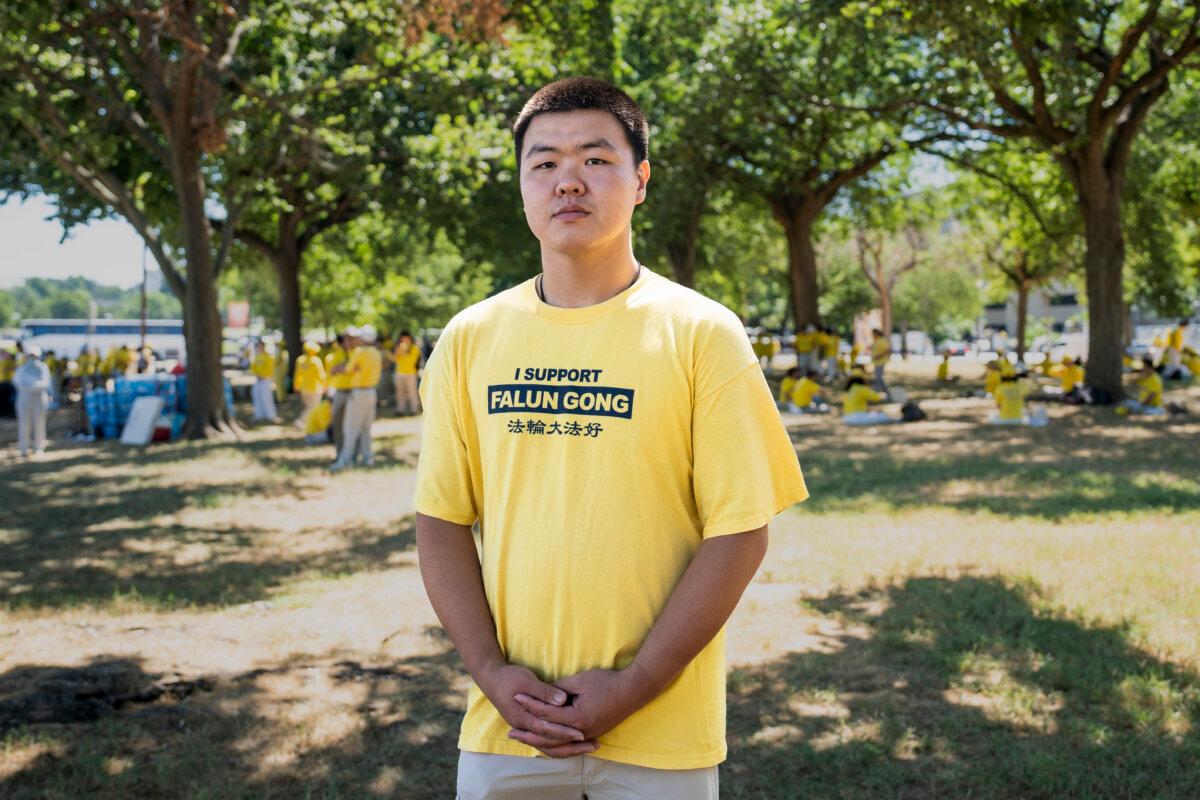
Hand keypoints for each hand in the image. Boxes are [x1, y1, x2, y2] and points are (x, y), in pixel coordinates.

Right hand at [478, 662, 597, 757]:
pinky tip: (571, 742)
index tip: (582, 733)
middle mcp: (524, 727)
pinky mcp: (528, 724)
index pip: (548, 730)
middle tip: (592, 744)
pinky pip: (545, 740)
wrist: (492, 679)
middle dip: (571, 745)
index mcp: (523, 718)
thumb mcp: (527, 681)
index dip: (565, 732)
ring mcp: (525, 728)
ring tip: (586, 747)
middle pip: (550, 743)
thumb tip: (562, 700)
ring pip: (548, 745)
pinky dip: (559, 743)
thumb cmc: (510, 678)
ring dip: (567, 747)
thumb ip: (544, 692)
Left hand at [509, 665, 654, 748]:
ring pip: (559, 744)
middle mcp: (581, 731)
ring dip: (541, 741)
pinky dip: (556, 743)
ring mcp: (588, 734)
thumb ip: (560, 689)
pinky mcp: (592, 733)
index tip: (516, 697)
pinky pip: (569, 742)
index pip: (547, 713)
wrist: (633, 690)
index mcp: (577, 717)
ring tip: (525, 739)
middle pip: (550, 736)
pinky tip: (547, 741)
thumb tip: (545, 694)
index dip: (530, 704)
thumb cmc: (607, 682)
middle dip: (530, 733)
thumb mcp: (580, 680)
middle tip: (511, 732)